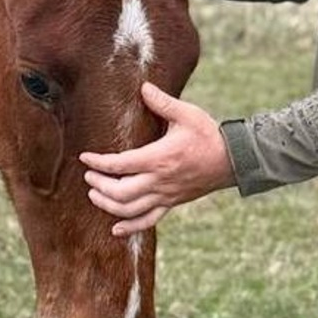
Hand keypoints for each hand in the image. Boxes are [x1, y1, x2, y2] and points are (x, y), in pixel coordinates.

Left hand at [79, 82, 236, 235]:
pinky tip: (116, 230)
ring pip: (130, 210)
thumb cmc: (208, 134)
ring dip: (108, 205)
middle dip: (99, 185)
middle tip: (88, 176)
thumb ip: (162, 102)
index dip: (98, 163)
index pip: (119, 165)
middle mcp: (159, 181)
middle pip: (120, 193)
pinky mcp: (172, 203)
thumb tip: (143, 87)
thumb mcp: (187, 114)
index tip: (84, 157)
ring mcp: (166, 195)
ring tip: (94, 195)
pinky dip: (130, 227)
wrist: (233, 160)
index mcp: (158, 158)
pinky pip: (149, 221)